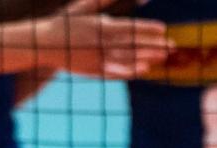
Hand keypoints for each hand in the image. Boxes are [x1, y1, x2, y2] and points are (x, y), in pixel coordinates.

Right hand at [35, 0, 171, 79]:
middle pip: (134, 45)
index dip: (148, 29)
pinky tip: (142, 70)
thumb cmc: (66, 21)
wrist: (44, 44)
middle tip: (172, 47)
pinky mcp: (93, 71)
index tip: (163, 29)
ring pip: (128, 60)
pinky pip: (116, 72)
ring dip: (147, 59)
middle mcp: (102, 44)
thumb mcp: (85, 6)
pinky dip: (130, 71)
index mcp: (102, 26)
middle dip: (154, 46)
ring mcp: (98, 59)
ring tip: (162, 58)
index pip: (131, 28)